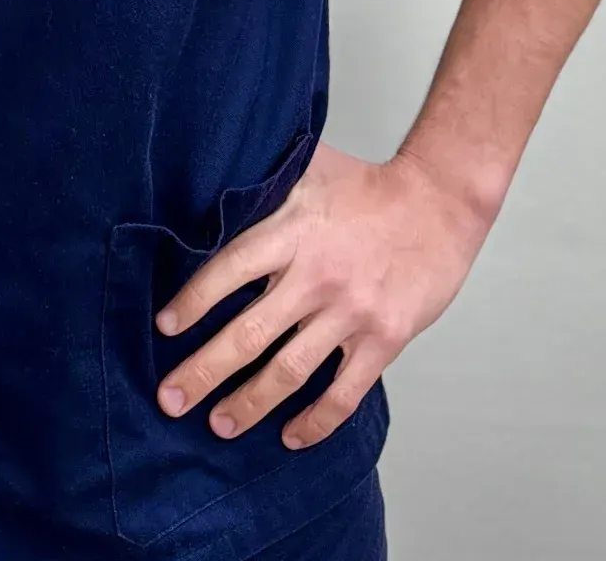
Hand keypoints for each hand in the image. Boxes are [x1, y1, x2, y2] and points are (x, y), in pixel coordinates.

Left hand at [151, 141, 491, 449]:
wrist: (440, 203)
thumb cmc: (370, 186)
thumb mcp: (311, 168)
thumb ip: (266, 181)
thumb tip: (214, 176)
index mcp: (292, 231)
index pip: (229, 271)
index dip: (193, 302)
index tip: (164, 328)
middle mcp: (316, 276)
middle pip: (249, 333)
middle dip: (204, 371)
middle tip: (170, 399)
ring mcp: (351, 312)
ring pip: (289, 371)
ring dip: (249, 403)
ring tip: (218, 424)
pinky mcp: (384, 339)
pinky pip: (343, 392)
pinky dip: (316, 421)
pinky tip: (290, 436)